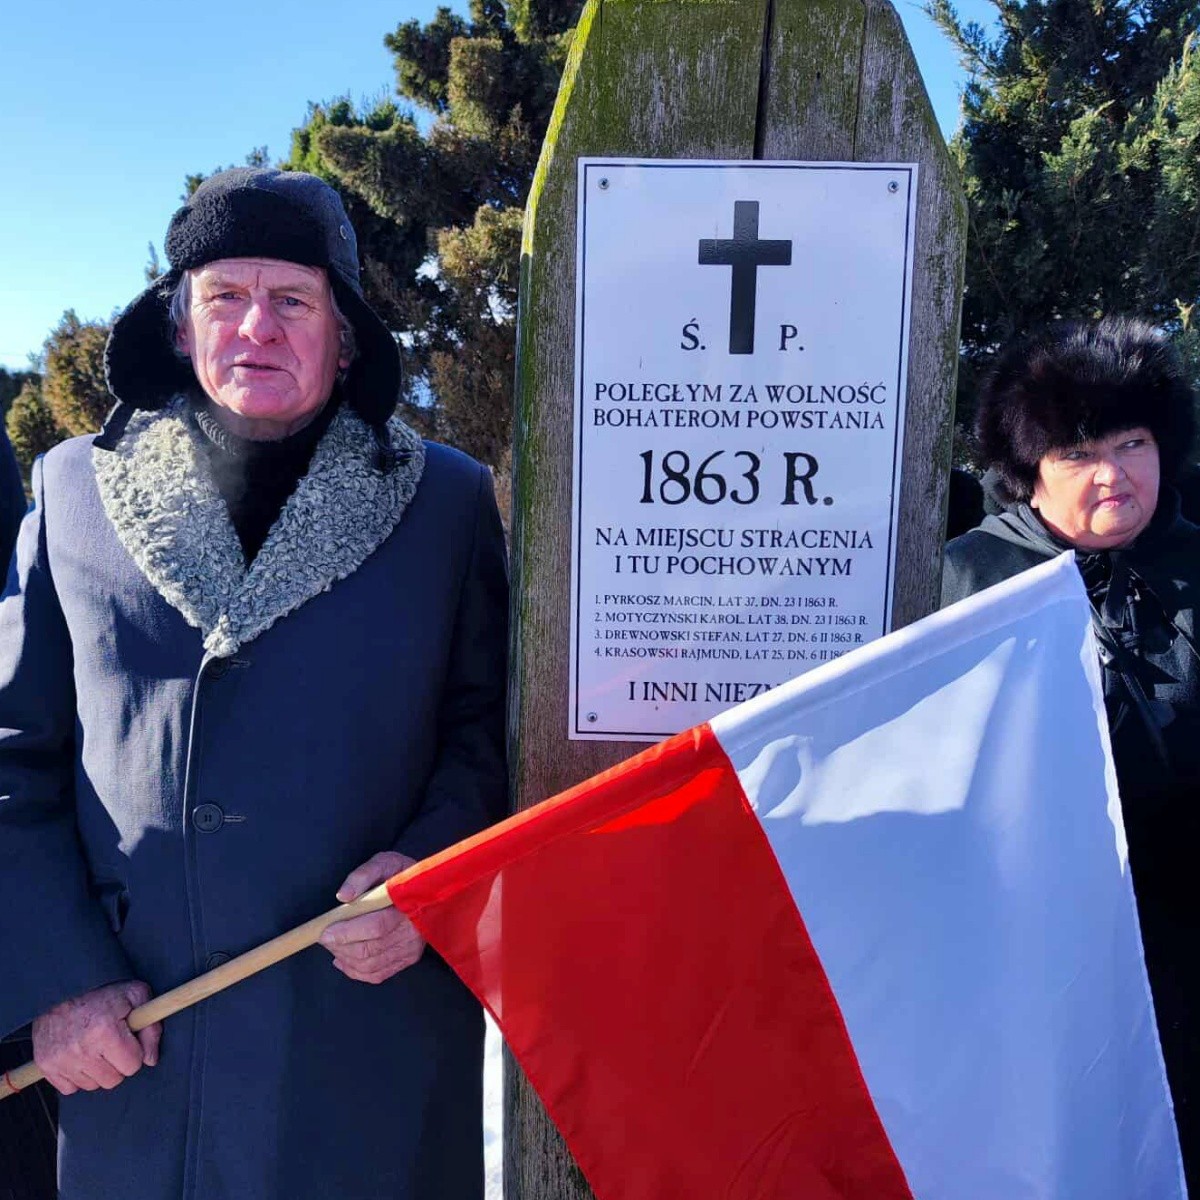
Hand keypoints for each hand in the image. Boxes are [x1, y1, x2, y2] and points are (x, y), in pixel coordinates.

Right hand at [32, 980, 160, 1095]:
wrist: (62, 989)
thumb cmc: (102, 993)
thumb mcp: (136, 996)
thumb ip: (151, 1027)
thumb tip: (151, 1059)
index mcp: (105, 1030)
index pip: (132, 1065)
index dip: (135, 1051)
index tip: (128, 1039)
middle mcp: (80, 1048)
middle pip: (113, 1080)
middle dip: (117, 1063)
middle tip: (112, 1043)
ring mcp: (60, 1059)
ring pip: (92, 1086)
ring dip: (98, 1070)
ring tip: (95, 1046)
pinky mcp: (45, 1066)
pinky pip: (70, 1088)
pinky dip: (77, 1076)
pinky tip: (80, 1055)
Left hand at [319, 851, 424, 984]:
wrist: (426, 887)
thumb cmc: (400, 874)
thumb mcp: (384, 863)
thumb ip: (362, 876)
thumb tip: (343, 896)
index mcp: (408, 906)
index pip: (376, 927)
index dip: (348, 933)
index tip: (324, 932)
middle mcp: (412, 933)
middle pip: (370, 950)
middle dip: (341, 946)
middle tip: (324, 937)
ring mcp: (411, 949)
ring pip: (370, 965)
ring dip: (345, 958)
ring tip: (333, 945)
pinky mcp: (407, 959)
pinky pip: (377, 974)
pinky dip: (355, 971)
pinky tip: (343, 959)